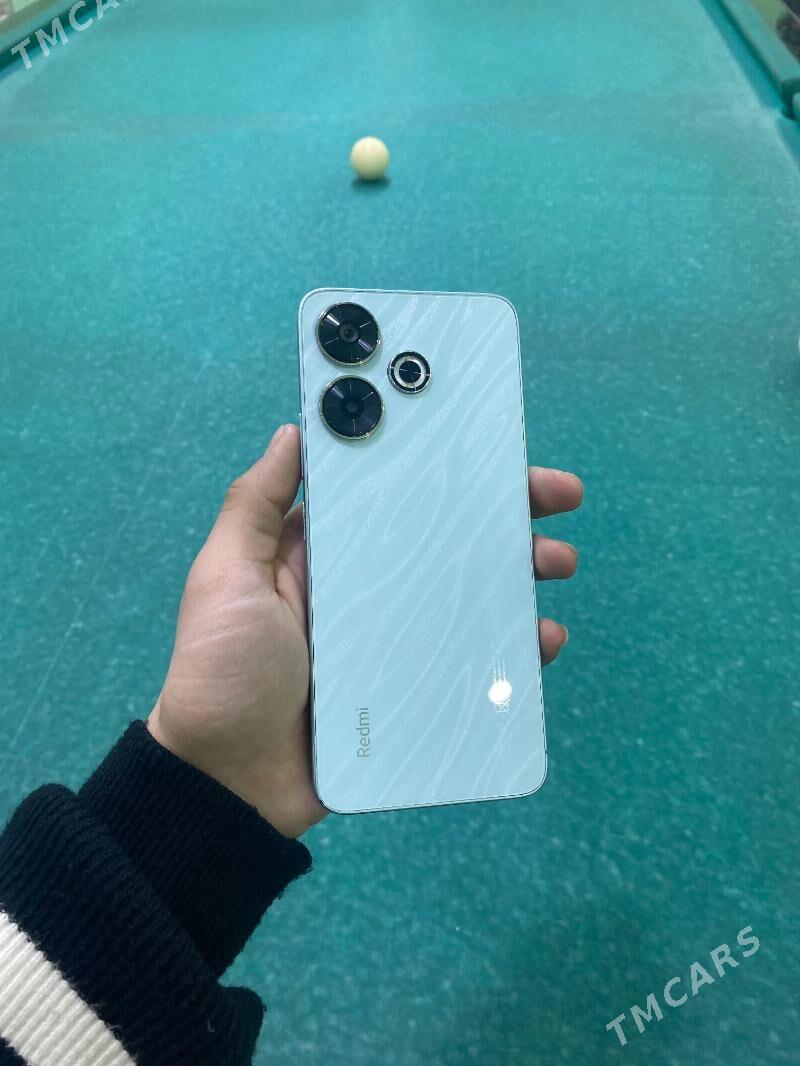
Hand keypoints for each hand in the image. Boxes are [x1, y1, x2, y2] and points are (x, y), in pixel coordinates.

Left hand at [148, 424, 581, 836]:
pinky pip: (474, 659)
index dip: (442, 469)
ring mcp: (393, 641)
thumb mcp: (227, 575)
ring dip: (519, 573)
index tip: (493, 448)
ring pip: (471, 594)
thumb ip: (255, 505)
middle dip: (503, 513)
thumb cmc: (224, 670)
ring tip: (556, 565)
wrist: (229, 784)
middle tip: (557, 496)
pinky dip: (514, 648)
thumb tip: (293, 429)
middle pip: (446, 539)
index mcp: (325, 554)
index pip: (394, 496)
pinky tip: (542, 641)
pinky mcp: (412, 690)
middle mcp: (365, 589)